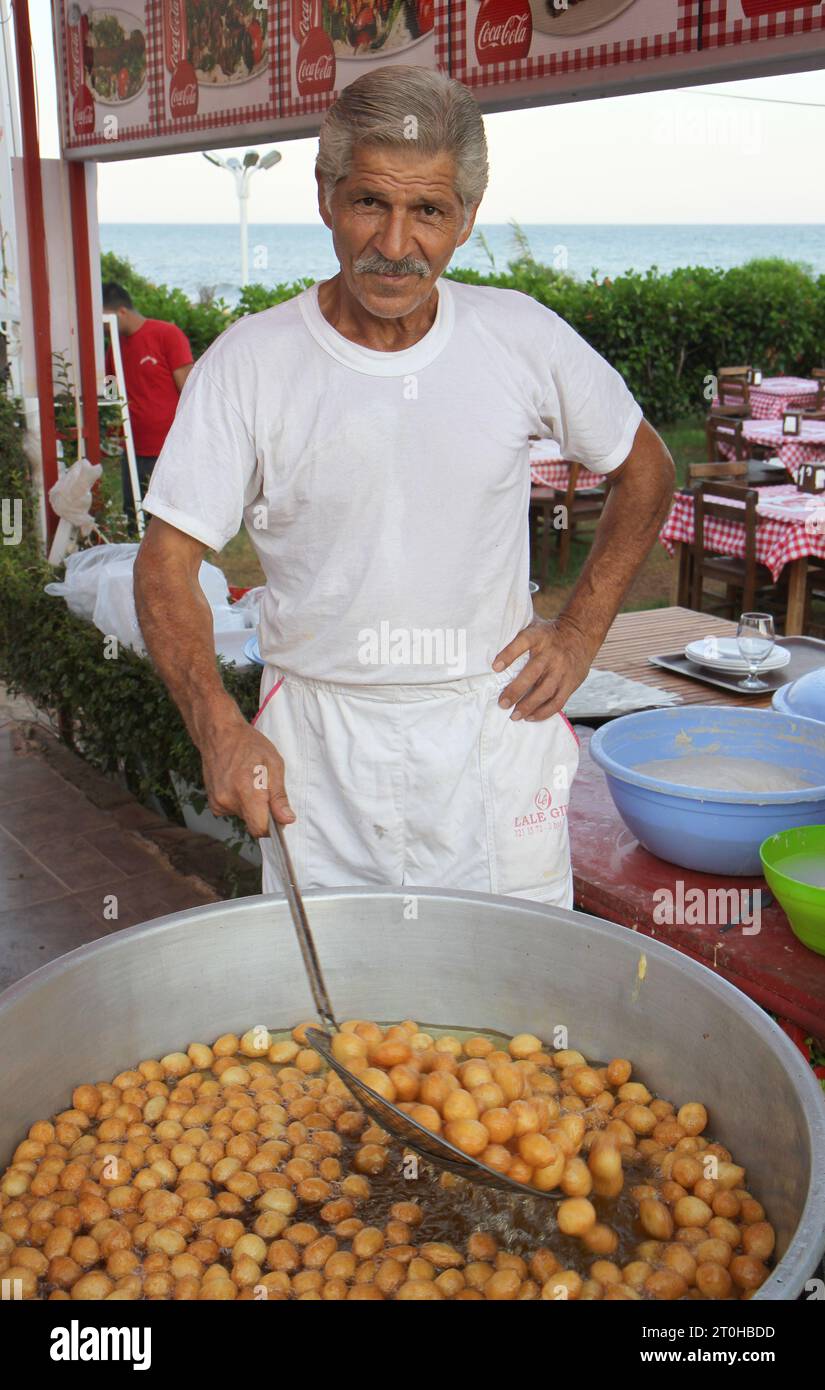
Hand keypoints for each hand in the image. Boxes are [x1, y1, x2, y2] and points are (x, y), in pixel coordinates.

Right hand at [200, 715, 294, 839]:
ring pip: (244, 817)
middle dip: (263, 812)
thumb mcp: (273, 764)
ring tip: (249, 781)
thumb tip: (287, 819)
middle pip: (253, 823)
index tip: (279, 817)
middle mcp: (228, 800)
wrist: (219, 734)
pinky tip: (238, 783)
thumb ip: (279, 796)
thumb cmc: (248, 744)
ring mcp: (218, 803)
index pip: (260, 829)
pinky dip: (239, 802)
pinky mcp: (213, 803)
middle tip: (264, 787)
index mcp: (246, 791)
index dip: (273, 827)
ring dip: (251, 806)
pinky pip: (233, 811)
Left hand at [492, 617, 592, 721]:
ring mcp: (562, 669)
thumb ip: (517, 636)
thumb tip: (488, 644)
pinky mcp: (571, 683)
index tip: (495, 667)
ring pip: (545, 691)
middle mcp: (552, 653)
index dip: (509, 654)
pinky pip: (558, 701)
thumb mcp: (535, 627)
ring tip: (514, 716)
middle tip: (502, 703)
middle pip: (533, 673)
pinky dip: (544, 712)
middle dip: (516, 690)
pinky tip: (530, 717)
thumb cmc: (549, 634)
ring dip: (529, 706)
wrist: (581, 635)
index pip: (523, 642)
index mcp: (539, 636)